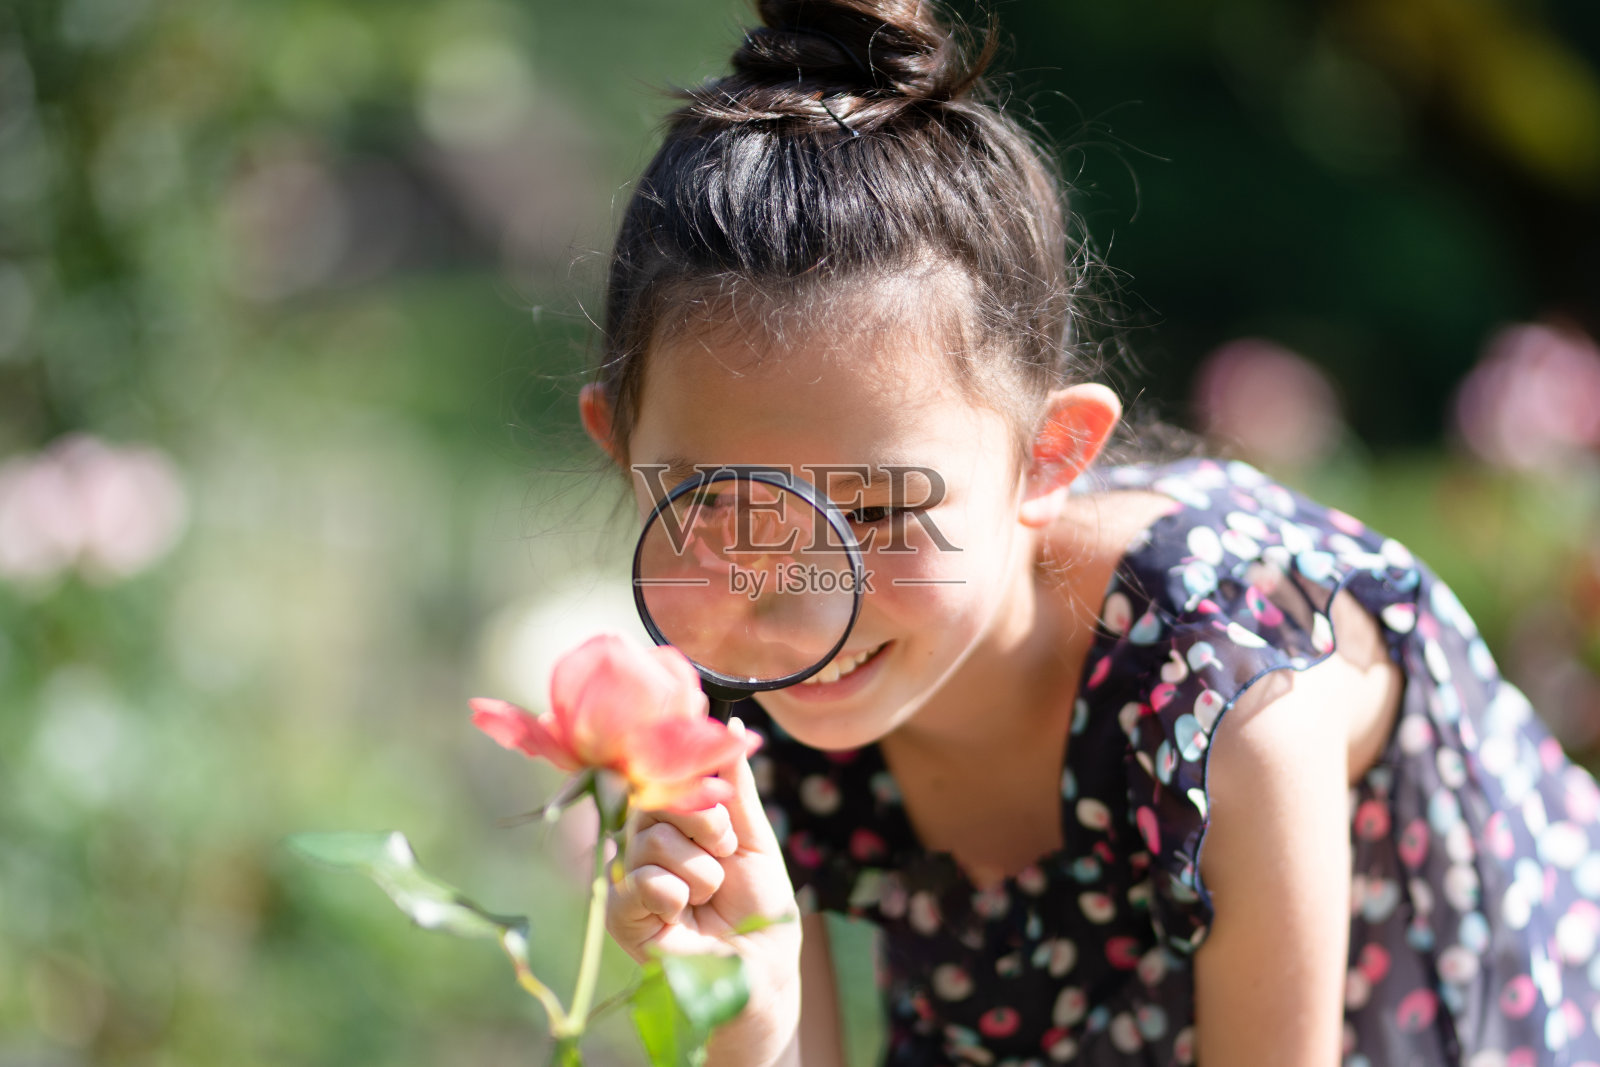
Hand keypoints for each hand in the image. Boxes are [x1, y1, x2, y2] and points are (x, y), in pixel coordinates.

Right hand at [607, 717, 803, 1063]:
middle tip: (725, 853)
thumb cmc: (760, 907)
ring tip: (709, 893)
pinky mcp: (622, 914)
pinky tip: (684, 912)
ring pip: (651, 841)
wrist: (761, 971)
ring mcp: (631, 876)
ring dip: (699, 869)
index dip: (688, 773)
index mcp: (676, 819)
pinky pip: (639, 880)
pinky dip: (673, 894)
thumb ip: (735, 785)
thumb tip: (729, 723)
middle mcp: (647, 841)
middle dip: (707, 824)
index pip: (666, 774)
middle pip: (656, 800)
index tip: (717, 786)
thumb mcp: (755, 836)